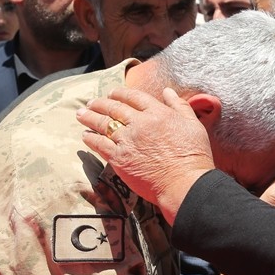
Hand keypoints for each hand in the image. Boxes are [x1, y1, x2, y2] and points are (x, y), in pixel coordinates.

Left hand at [78, 87, 214, 224]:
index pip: (134, 97)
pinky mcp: (120, 159)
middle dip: (100, 103)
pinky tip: (85, 136)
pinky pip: (100, 145)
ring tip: (81, 115)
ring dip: (90, 118)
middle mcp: (140, 123)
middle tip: (91, 103)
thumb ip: (179, 105)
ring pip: (103, 124)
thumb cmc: (193, 156)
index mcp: (158, 113)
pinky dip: (90, 139)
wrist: (184, 183)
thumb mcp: (193, 124)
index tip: (113, 93)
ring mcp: (128, 140)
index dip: (120, 93)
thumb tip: (168, 91)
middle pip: (115, 108)